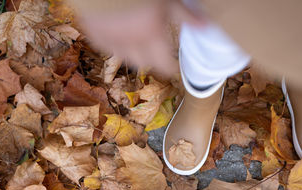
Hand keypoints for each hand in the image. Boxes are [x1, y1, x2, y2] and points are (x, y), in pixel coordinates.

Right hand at [77, 0, 203, 75]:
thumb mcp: (167, 0)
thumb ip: (185, 15)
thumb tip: (205, 27)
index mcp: (150, 35)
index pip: (164, 64)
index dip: (171, 69)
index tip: (175, 69)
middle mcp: (131, 44)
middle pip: (145, 64)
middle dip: (155, 63)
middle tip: (161, 60)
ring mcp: (111, 41)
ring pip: (127, 58)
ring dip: (137, 57)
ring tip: (143, 49)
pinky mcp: (95, 35)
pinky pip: (109, 49)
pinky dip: (118, 47)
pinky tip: (120, 39)